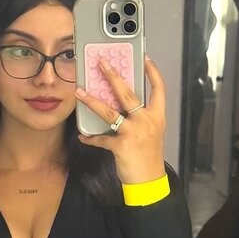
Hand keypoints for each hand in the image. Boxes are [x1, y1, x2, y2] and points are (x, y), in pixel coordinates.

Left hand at [75, 55, 166, 184]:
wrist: (149, 179)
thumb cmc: (149, 155)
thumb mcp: (151, 132)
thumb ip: (140, 117)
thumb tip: (121, 103)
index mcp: (157, 116)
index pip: (159, 89)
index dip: (152, 72)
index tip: (144, 58)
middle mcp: (146, 121)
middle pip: (128, 93)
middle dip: (113, 76)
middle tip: (101, 63)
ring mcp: (133, 133)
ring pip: (109, 112)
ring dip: (92, 101)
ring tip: (79, 92)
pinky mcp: (120, 146)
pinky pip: (101, 138)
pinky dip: (91, 137)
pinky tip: (83, 136)